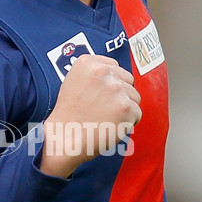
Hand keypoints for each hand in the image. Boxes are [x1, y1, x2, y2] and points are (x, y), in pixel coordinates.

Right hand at [39, 55, 140, 177]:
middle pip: (127, 80)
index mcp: (88, 62)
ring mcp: (116, 89)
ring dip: (125, 108)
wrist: (65, 138)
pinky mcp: (126, 107)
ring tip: (106, 118)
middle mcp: (103, 71)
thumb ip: (94, 74)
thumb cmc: (68, 116)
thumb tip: (114, 76)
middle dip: (120, 94)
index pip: (115, 67)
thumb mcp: (73, 82)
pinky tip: (112, 126)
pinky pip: (137, 114)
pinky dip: (128, 123)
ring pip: (134, 97)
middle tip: (104, 108)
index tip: (102, 95)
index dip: (110, 83)